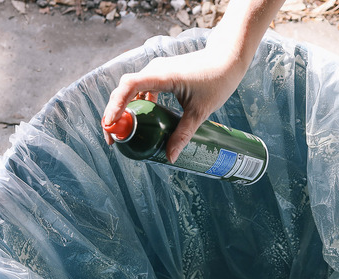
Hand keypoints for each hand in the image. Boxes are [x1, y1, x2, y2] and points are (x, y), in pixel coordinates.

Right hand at [102, 42, 245, 162]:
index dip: (116, 105)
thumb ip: (183, 134)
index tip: (111, 125)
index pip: (130, 86)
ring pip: (132, 90)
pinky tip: (140, 122)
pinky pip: (143, 89)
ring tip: (121, 133)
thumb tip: (170, 158)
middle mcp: (155, 70)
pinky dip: (137, 105)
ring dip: (124, 110)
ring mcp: (157, 71)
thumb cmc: (217, 81)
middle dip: (114, 113)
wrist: (227, 59)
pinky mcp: (162, 75)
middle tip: (112, 138)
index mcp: (163, 75)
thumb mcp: (200, 111)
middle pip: (125, 89)